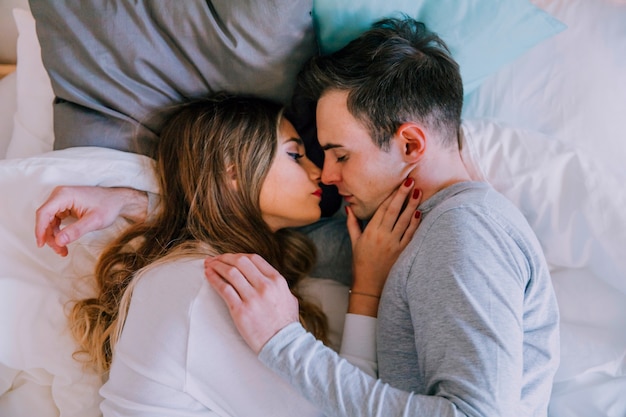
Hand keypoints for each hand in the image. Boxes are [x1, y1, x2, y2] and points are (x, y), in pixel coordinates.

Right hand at [35, 186, 148, 256]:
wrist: (118, 201)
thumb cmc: (108, 207)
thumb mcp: (94, 221)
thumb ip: (76, 230)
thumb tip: (59, 241)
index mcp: (64, 195)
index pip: (44, 213)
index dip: (40, 230)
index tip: (41, 244)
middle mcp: (60, 195)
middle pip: (45, 218)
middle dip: (50, 236)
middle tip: (60, 251)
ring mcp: (62, 200)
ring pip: (49, 221)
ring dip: (54, 237)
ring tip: (63, 250)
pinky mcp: (65, 206)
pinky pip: (56, 221)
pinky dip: (58, 233)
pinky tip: (64, 243)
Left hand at [204, 253, 298, 353]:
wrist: (283, 343)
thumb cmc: (286, 323)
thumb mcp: (289, 297)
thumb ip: (278, 286)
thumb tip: (267, 279)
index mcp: (276, 280)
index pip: (254, 259)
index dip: (238, 255)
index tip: (228, 257)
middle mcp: (265, 286)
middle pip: (240, 262)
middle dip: (224, 258)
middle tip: (215, 259)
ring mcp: (252, 297)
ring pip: (230, 273)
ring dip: (217, 266)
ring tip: (208, 265)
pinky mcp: (241, 310)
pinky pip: (224, 289)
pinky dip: (214, 279)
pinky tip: (208, 276)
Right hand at [346, 178, 421, 315]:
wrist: (369, 285)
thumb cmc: (361, 262)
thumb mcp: (354, 242)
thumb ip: (353, 223)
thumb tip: (348, 207)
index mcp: (370, 232)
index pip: (382, 209)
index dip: (390, 196)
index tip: (397, 185)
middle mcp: (382, 236)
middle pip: (394, 211)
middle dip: (403, 195)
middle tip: (411, 182)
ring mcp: (393, 244)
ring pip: (404, 221)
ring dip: (412, 206)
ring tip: (419, 192)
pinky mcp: (401, 252)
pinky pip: (410, 235)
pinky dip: (415, 223)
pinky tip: (419, 213)